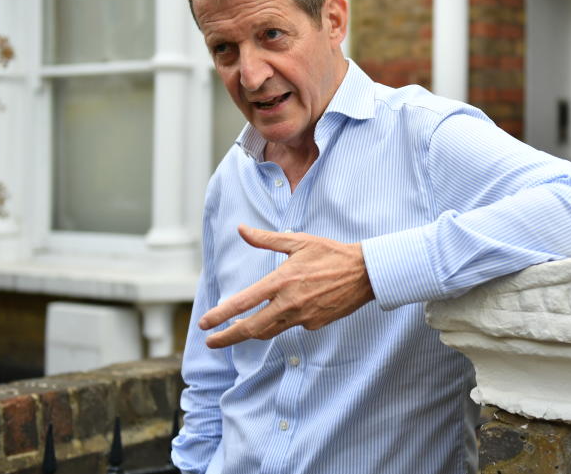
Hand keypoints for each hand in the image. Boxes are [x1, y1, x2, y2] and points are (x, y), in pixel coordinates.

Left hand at [198, 225, 374, 348]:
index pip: (243, 303)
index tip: (204, 323)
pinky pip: (292, 325)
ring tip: (236, 332)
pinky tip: (285, 312)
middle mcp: (289, 303)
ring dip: (250, 333)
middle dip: (226, 338)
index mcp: (281, 281)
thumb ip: (266, 240)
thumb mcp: (298, 242)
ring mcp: (302, 316)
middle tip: (210, 341)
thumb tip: (241, 229)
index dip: (220, 315)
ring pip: (269, 331)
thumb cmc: (331, 253)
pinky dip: (282, 321)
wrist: (365, 273)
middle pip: (251, 328)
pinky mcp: (315, 324)